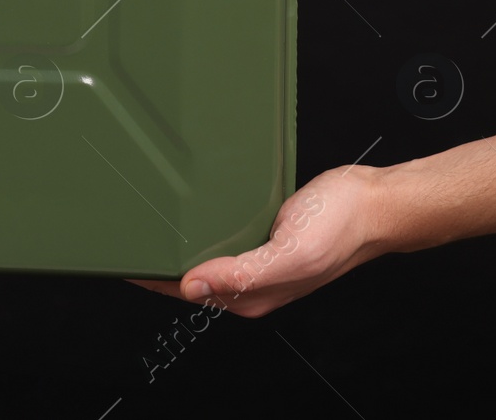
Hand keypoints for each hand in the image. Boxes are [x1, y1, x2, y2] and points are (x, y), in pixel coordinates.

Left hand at [127, 165, 390, 317]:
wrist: (376, 202)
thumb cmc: (343, 226)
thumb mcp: (292, 252)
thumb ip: (243, 274)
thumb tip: (193, 287)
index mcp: (252, 295)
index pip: (184, 290)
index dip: (150, 275)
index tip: (119, 257)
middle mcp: (250, 282)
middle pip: (188, 275)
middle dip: (155, 259)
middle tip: (120, 232)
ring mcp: (257, 259)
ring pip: (203, 255)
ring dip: (175, 242)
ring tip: (142, 220)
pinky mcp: (263, 235)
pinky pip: (221, 235)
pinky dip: (199, 226)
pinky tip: (187, 211)